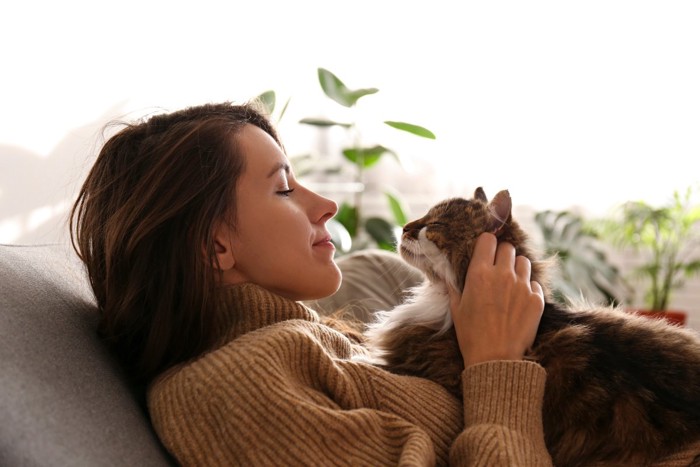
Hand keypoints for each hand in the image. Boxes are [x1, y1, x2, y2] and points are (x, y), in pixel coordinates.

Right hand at [448, 232, 543, 366]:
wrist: (495, 360)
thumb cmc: (471, 335)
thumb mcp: (456, 308)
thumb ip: (454, 286)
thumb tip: (447, 272)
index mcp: (479, 273)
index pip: (488, 240)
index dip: (486, 244)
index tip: (485, 251)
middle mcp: (503, 275)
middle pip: (508, 247)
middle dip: (502, 254)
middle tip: (498, 268)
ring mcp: (522, 286)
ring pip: (524, 262)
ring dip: (517, 268)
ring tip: (510, 283)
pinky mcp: (537, 299)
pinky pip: (535, 283)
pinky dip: (528, 288)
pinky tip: (520, 301)